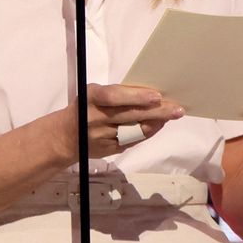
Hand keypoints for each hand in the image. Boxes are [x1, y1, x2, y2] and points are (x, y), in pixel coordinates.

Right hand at [58, 84, 184, 160]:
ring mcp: (102, 137)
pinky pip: (132, 141)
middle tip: (176, 109)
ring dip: (155, 123)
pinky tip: (158, 125)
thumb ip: (116, 94)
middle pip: (129, 115)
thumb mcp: (93, 94)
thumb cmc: (85, 108)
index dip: (136, 97)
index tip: (156, 96)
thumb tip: (148, 93)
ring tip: (172, 115)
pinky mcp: (109, 150)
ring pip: (134, 130)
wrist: (65, 137)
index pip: (114, 96)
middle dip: (156, 111)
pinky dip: (147, 133)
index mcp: (91, 98)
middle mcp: (96, 118)